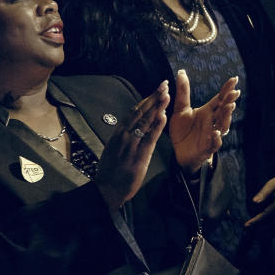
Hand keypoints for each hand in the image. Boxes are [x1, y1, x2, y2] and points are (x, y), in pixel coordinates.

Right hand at [95, 80, 169, 208]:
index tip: (156, 90)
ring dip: (157, 107)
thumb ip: (123, 137)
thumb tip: (130, 126)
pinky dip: (157, 126)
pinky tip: (164, 116)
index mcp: (118, 133)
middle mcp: (124, 136)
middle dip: (154, 97)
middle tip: (164, 85)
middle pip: (141, 112)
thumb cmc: (111, 171)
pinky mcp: (139, 156)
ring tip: (167, 95)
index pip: (134, 111)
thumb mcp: (114, 149)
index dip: (146, 99)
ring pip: (146, 122)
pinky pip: (149, 138)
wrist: (108, 190)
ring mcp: (131, 145)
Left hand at [169, 70, 239, 173]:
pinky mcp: (207, 148)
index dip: (227, 90)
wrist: (179, 152)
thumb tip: (181, 72)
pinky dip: (216, 138)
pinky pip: (214, 143)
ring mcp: (212, 134)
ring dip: (226, 116)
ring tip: (229, 107)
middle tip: (234, 93)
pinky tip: (216, 133)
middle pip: (224, 110)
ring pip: (223, 125)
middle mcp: (212, 122)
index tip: (234, 79)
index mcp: (208, 112)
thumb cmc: (182, 131)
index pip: (220, 99)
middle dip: (230, 101)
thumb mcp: (180, 109)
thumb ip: (183, 92)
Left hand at [244, 177, 274, 234]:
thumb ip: (264, 193)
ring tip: (258, 237)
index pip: (267, 214)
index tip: (247, 224)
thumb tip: (254, 201)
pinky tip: (269, 234)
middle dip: (263, 230)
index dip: (256, 220)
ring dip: (269, 234)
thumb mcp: (272, 184)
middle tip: (252, 233)